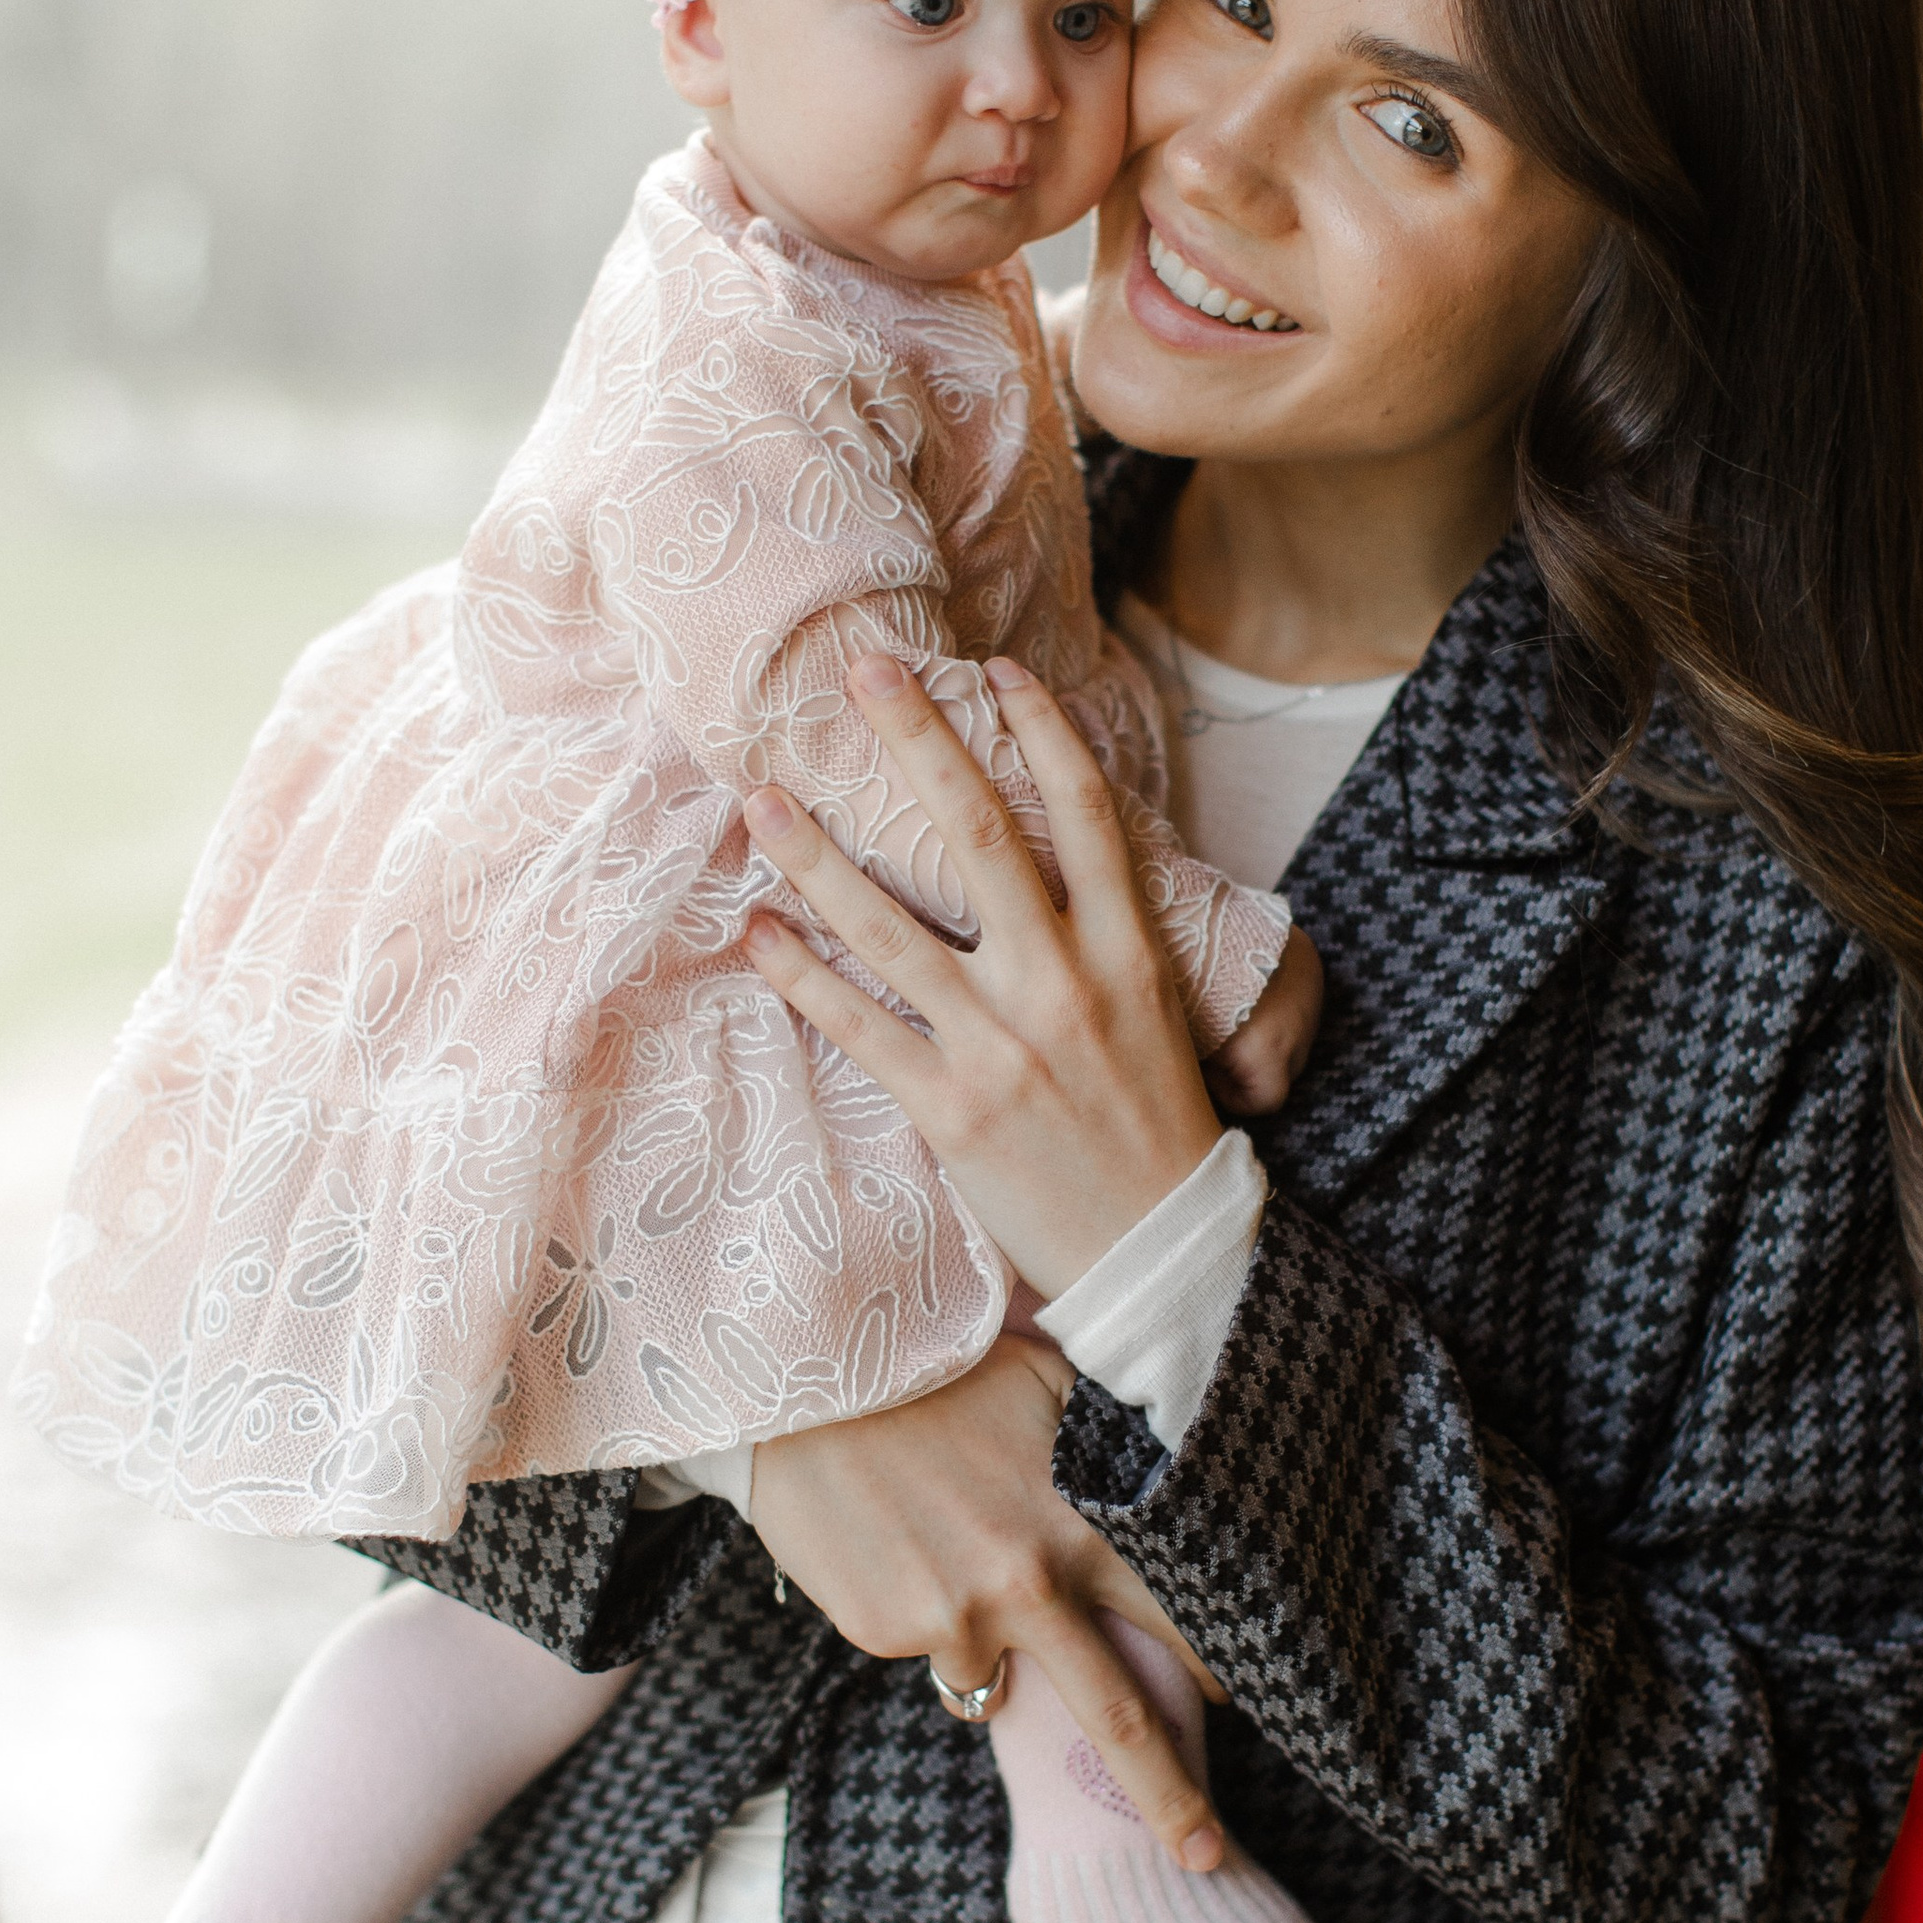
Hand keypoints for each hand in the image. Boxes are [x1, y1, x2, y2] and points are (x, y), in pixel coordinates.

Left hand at [741, 652, 1221, 1300]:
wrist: (1163, 1252)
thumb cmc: (1156, 1129)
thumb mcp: (1155, 1016)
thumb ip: (1103, 939)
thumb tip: (1048, 865)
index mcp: (1128, 955)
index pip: (1086, 814)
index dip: (1041, 732)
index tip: (995, 670)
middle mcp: (1063, 987)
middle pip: (980, 836)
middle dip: (917, 743)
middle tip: (863, 671)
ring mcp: (1002, 1049)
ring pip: (891, 928)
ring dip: (817, 856)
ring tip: (761, 799)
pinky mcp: (951, 1111)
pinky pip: (860, 1027)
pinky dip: (802, 975)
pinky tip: (760, 931)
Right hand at [749, 1339, 1227, 1867]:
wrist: (804, 1380)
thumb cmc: (935, 1368)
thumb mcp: (1046, 1389)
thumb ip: (1107, 1452)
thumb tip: (1171, 1482)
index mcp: (1084, 1524)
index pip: (1179, 1623)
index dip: (1219, 1672)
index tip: (1244, 1712)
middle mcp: (1030, 1585)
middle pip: (1121, 1722)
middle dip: (1172, 1801)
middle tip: (1205, 1859)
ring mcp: (954, 1619)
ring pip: (997, 1681)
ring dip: (990, 1644)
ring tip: (946, 1549)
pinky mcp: (886, 1632)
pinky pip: (925, 1643)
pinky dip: (919, 1610)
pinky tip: (893, 1540)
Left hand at [1204, 922, 1323, 1116]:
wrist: (1197, 912)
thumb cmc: (1180, 983)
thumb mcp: (1185, 1041)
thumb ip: (1204, 1074)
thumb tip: (1199, 1092)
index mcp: (1270, 1051)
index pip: (1269, 1100)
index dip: (1234, 1095)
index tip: (1208, 1073)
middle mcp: (1301, 1027)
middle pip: (1286, 1069)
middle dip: (1252, 1065)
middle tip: (1213, 1045)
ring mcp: (1311, 992)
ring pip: (1296, 1032)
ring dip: (1269, 1031)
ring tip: (1230, 1013)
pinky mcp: (1311, 962)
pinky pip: (1300, 996)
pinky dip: (1279, 999)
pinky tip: (1249, 987)